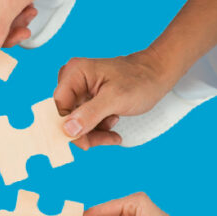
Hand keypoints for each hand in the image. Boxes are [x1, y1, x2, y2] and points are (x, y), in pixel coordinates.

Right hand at [54, 50, 175, 147]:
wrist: (157, 75)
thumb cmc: (140, 80)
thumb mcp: (116, 98)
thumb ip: (90, 114)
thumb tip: (68, 130)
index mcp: (74, 73)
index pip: (59, 106)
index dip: (68, 126)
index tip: (84, 142)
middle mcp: (73, 80)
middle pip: (66, 116)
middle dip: (85, 131)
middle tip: (106, 138)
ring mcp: (80, 90)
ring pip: (76, 122)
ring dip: (94, 131)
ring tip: (114, 124)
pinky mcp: (87, 100)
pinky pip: (85, 121)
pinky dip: (98, 128)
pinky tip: (113, 124)